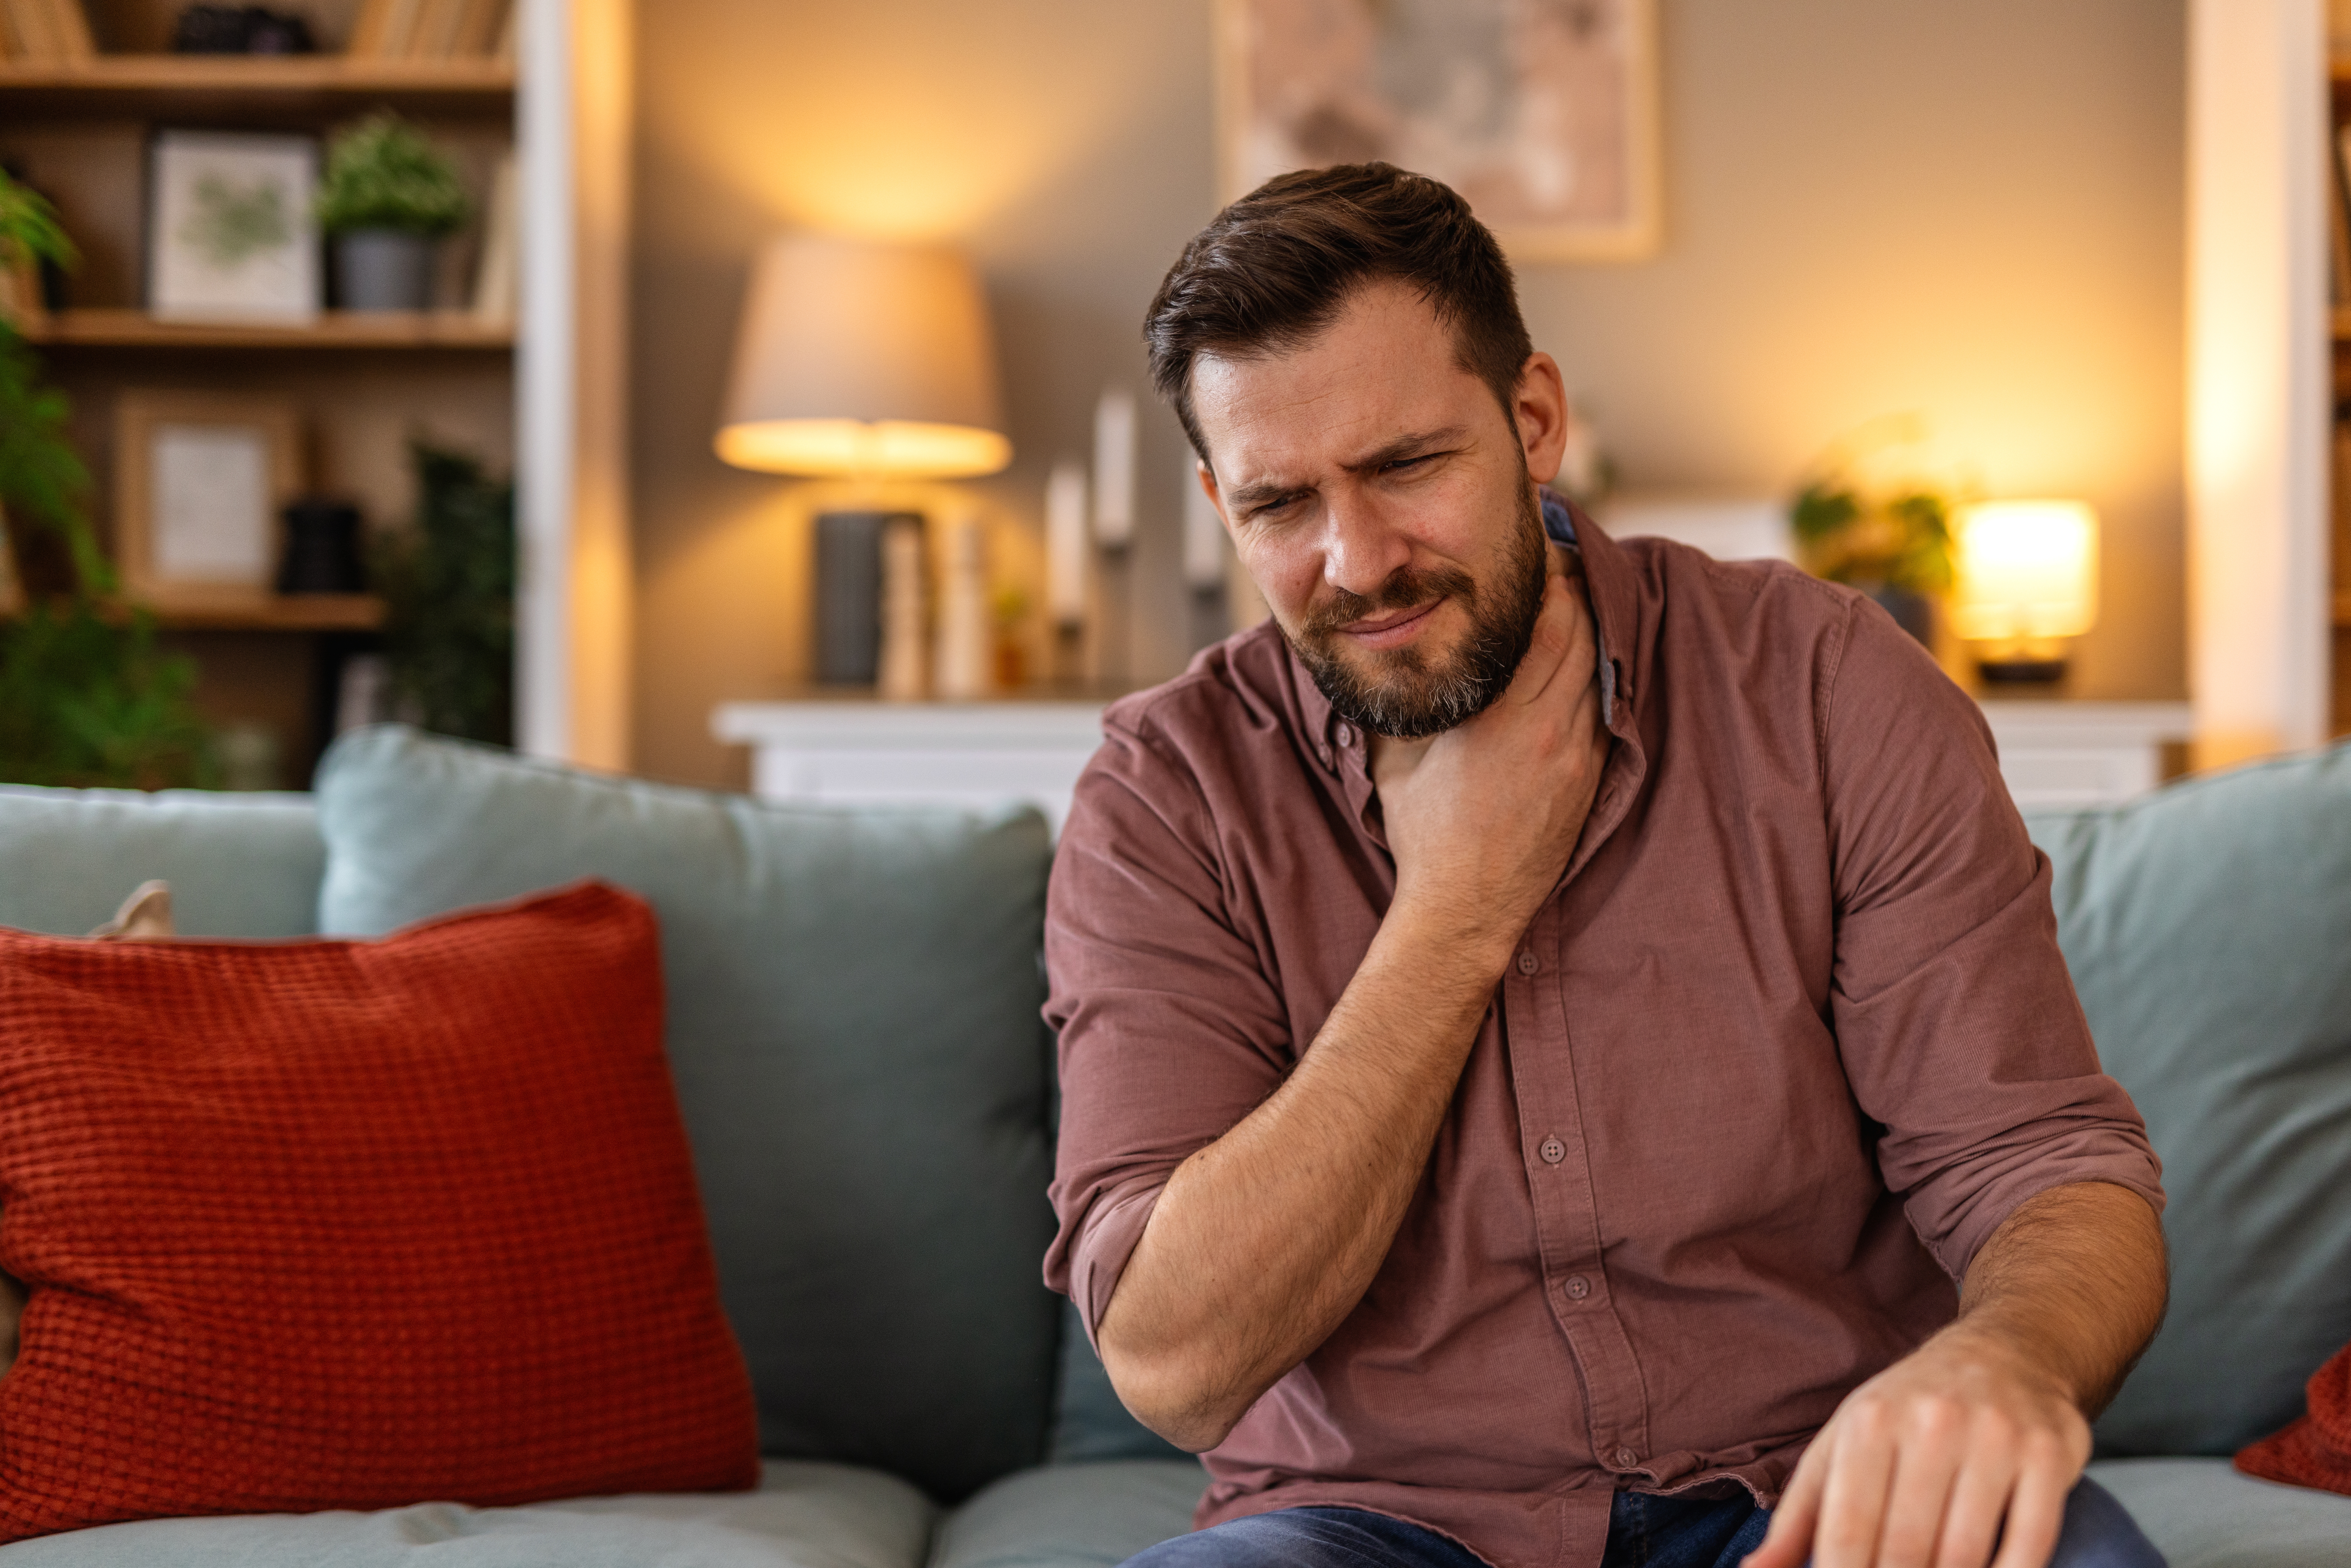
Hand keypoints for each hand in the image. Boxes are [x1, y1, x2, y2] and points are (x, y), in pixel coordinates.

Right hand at [1371, 558, 1607, 963]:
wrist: (1466, 908)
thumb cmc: (1423, 834)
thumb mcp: (1398, 757)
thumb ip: (1410, 701)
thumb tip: (1391, 652)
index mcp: (1500, 715)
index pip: (1547, 621)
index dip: (1550, 576)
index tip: (1539, 548)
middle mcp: (1550, 728)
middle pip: (1585, 632)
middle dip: (1575, 589)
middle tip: (1559, 560)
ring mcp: (1577, 753)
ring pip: (1599, 667)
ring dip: (1589, 629)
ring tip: (1571, 600)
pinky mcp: (1589, 776)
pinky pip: (1601, 707)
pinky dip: (1593, 674)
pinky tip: (1577, 660)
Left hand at [1744, 1326, 2091, 1567]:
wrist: (2005, 1351)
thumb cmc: (1908, 1411)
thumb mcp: (1843, 1445)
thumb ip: (1800, 1516)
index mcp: (1869, 1422)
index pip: (1849, 1530)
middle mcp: (1931, 1423)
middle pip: (1906, 1551)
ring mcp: (1995, 1438)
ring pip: (1964, 1555)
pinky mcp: (2048, 1455)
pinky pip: (2029, 1545)